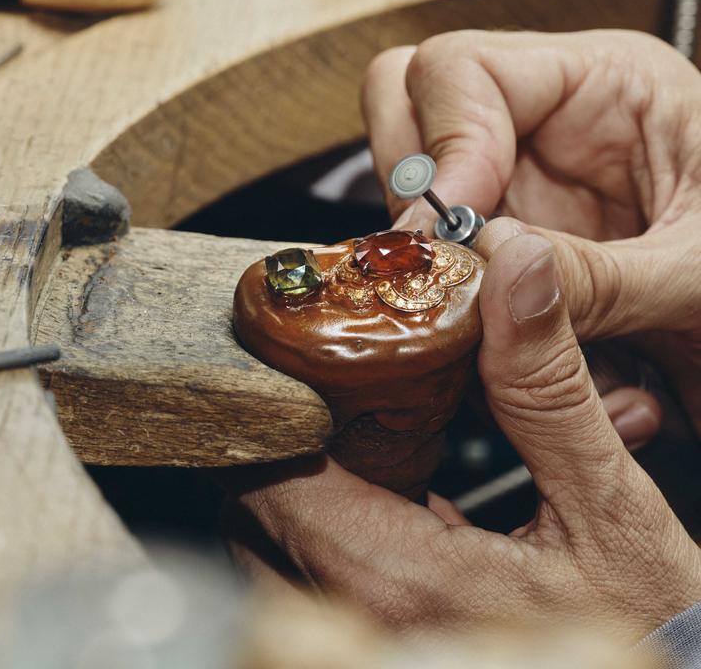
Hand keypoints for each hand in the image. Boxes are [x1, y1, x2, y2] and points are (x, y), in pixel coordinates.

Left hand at [224, 235, 700, 638]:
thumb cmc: (647, 626)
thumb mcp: (609, 504)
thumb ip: (548, 391)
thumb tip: (517, 271)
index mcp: (401, 579)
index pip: (275, 482)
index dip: (273, 412)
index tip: (289, 363)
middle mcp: (361, 617)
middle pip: (255, 515)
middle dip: (276, 443)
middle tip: (312, 384)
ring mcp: (366, 631)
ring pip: (271, 546)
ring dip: (291, 478)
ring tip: (334, 423)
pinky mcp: (384, 630)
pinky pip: (312, 567)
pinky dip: (320, 513)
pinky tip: (371, 477)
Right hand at [362, 30, 700, 429]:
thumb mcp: (697, 271)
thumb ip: (601, 278)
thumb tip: (497, 266)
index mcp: (601, 82)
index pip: (460, 68)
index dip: (443, 142)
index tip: (454, 221)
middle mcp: (542, 124)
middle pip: (408, 107)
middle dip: (411, 182)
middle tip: (447, 250)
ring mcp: (512, 183)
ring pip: (409, 186)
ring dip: (428, 243)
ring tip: (476, 294)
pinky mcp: (499, 238)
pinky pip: (435, 248)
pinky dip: (444, 286)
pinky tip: (488, 320)